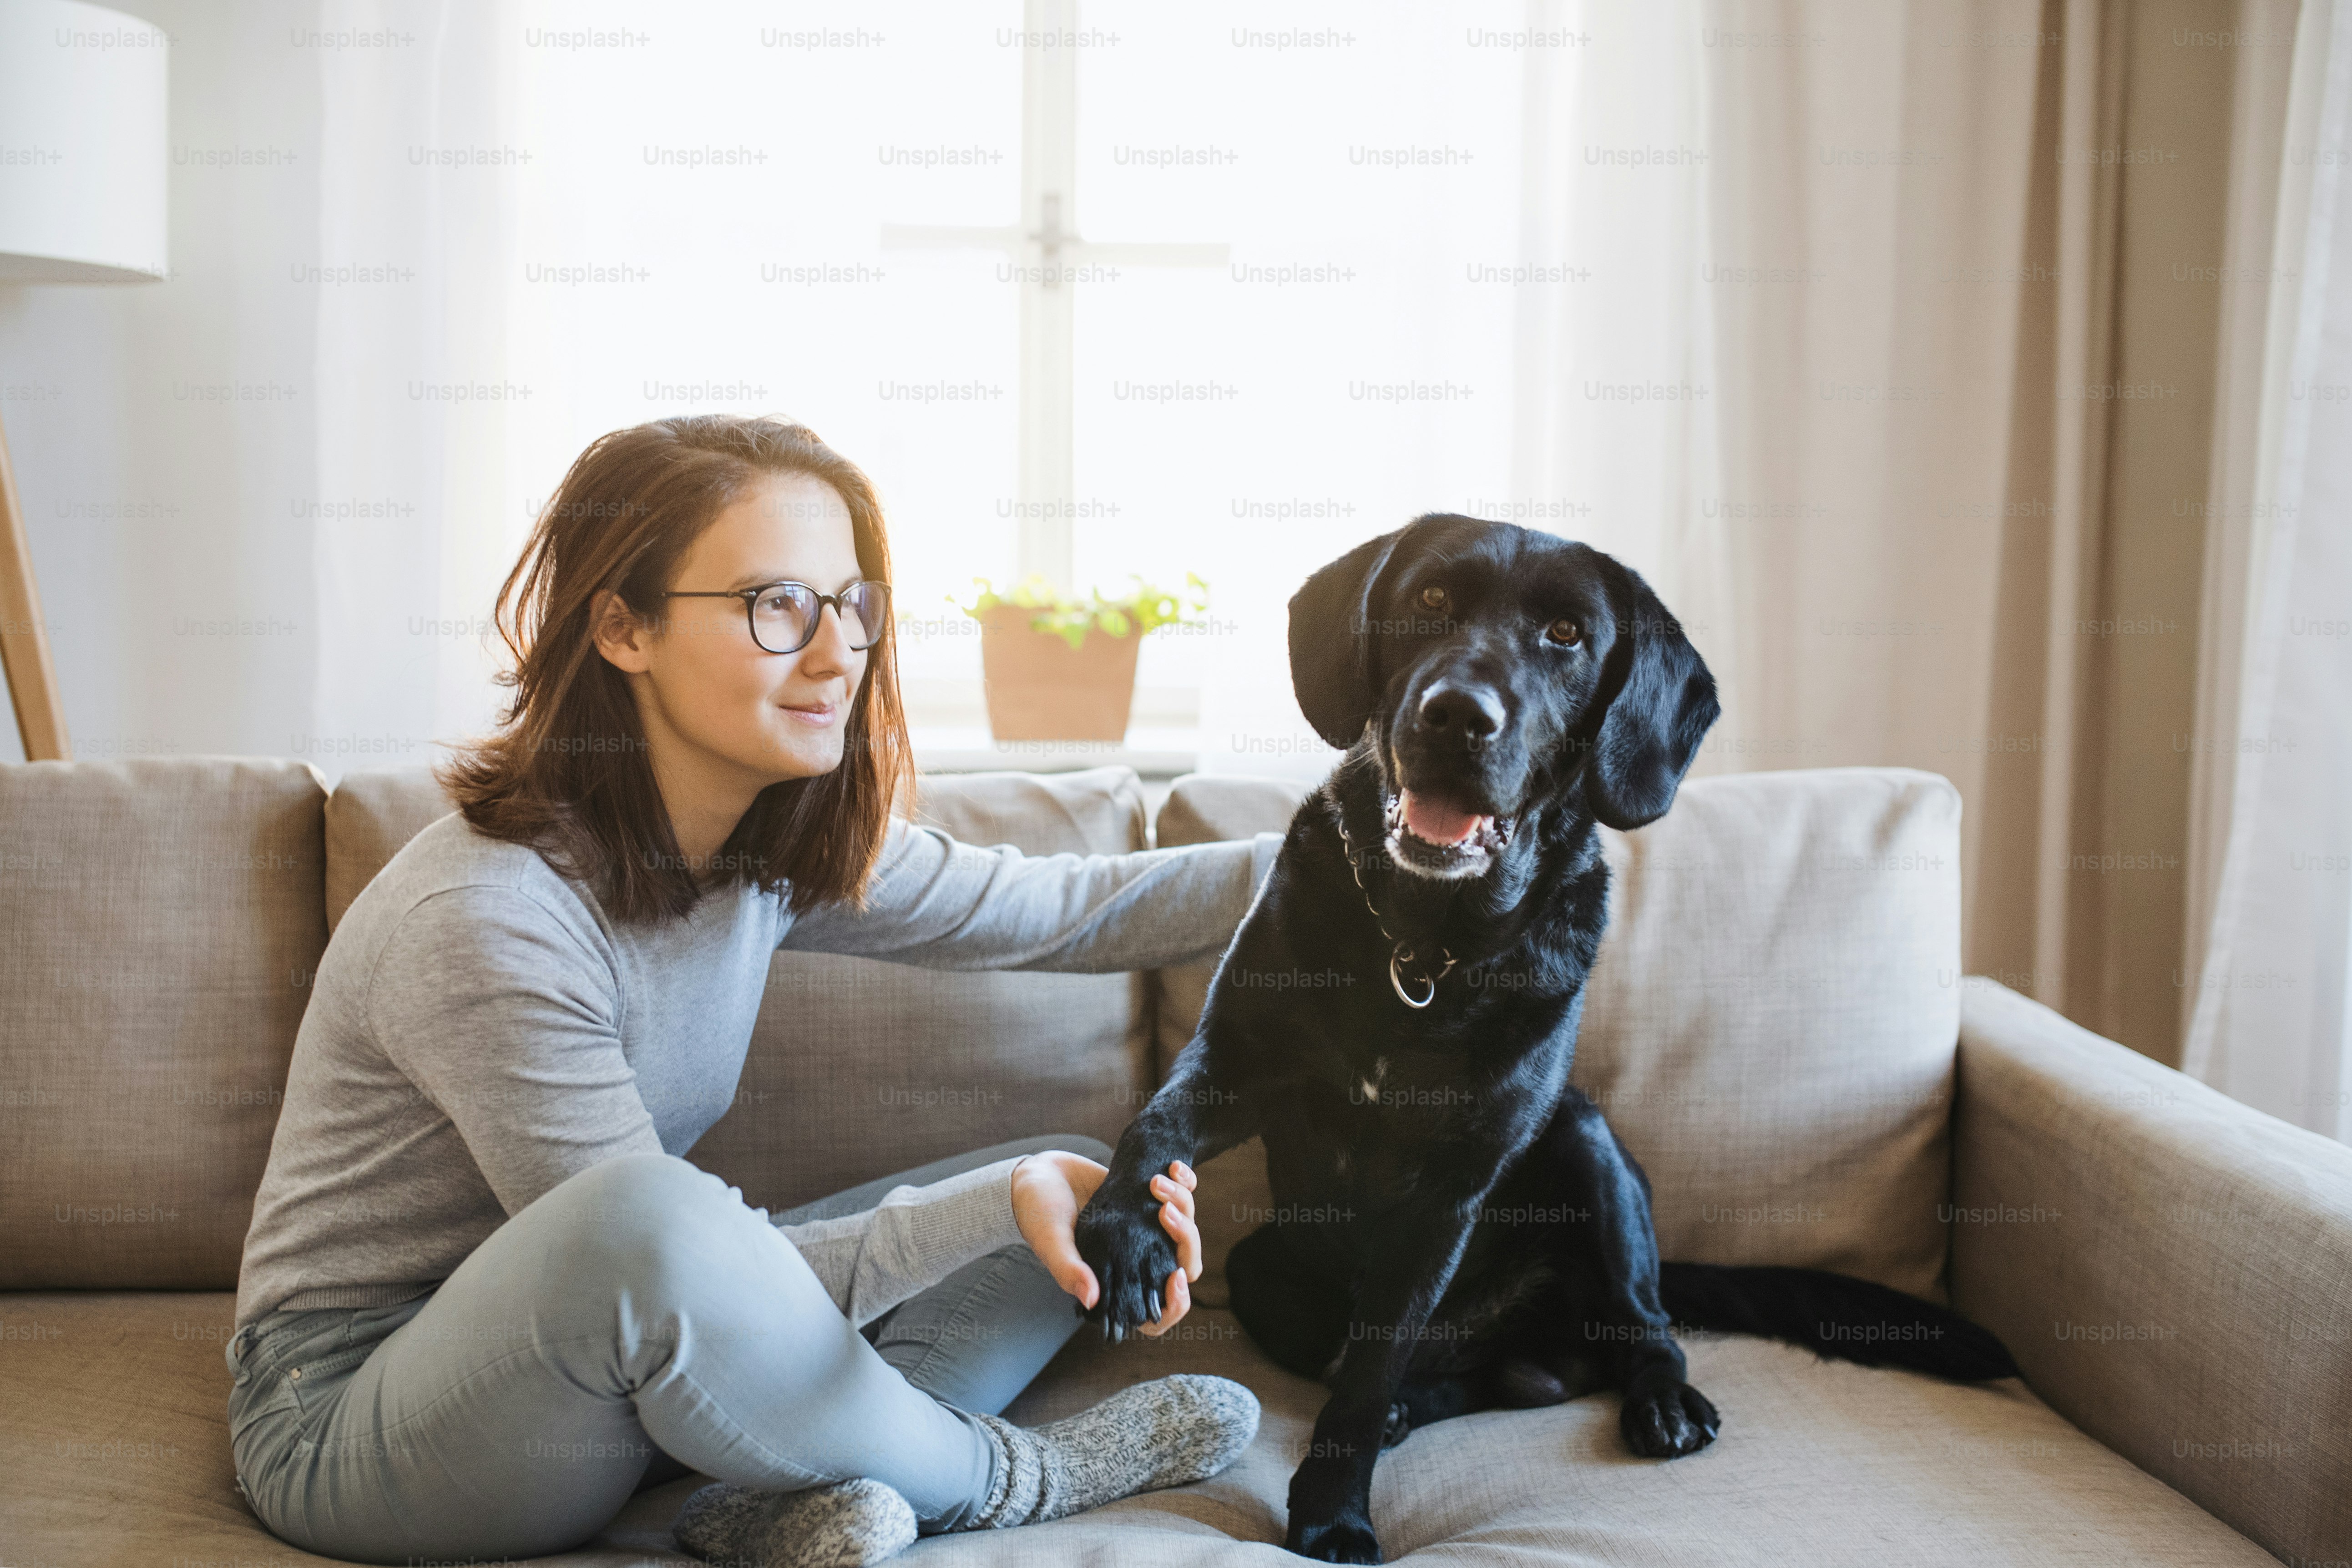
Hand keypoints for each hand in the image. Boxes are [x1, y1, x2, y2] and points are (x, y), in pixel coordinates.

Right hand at [1013, 1151, 1201, 1335]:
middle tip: (1165, 1210)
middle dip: (1186, 1239)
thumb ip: (1069, 1270)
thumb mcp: (1051, 1242)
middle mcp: (1137, 1262)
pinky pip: (1183, 1197)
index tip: (1175, 1274)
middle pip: (1183, 1267)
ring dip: (1184, 1204)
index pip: (1156, 1315)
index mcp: (1115, 1285)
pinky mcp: (1150, 1203)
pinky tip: (1174, 1167)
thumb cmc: (1039, 1214)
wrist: (1039, 1174)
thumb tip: (1092, 1300)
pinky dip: (1187, 1183)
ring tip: (1157, 1180)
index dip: (1175, 1304)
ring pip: (1188, 1231)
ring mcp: (1147, 1233)